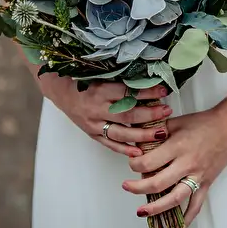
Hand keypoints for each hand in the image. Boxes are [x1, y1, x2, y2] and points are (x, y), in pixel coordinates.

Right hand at [39, 74, 171, 156]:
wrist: (60, 90)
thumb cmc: (83, 80)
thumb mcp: (100, 75)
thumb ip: (121, 79)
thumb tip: (149, 78)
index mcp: (100, 90)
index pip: (127, 93)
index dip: (147, 92)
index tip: (163, 90)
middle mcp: (96, 108)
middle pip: (127, 115)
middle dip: (150, 115)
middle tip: (167, 112)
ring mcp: (93, 124)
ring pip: (121, 133)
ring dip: (143, 135)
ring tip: (161, 133)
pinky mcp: (91, 134)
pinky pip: (110, 144)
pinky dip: (125, 149)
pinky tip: (139, 152)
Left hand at [121, 108, 226, 227]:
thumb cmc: (204, 123)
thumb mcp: (176, 122)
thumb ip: (156, 132)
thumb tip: (138, 141)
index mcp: (177, 146)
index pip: (149, 162)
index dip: (135, 165)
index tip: (132, 164)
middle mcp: (187, 163)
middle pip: (157, 183)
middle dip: (137, 187)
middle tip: (127, 186)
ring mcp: (197, 176)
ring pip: (174, 198)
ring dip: (156, 208)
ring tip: (141, 212)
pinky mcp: (206, 183)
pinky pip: (196, 206)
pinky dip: (187, 220)